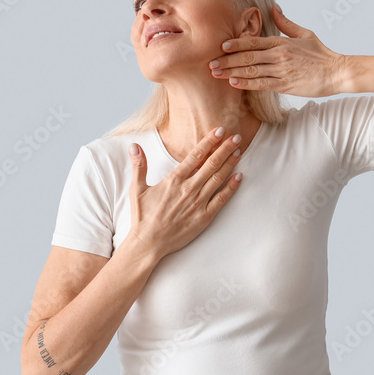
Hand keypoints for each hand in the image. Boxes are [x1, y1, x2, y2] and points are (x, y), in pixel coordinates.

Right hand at [126, 128, 242, 260]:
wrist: (148, 243)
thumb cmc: (142, 217)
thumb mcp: (136, 189)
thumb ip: (139, 166)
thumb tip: (134, 146)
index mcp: (174, 180)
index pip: (195, 155)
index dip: (209, 141)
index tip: (219, 131)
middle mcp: (189, 189)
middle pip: (211, 164)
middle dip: (225, 148)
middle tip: (236, 136)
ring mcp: (198, 203)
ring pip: (218, 178)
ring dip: (230, 164)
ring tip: (239, 151)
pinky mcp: (204, 217)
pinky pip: (221, 199)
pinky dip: (231, 187)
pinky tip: (239, 177)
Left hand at [209, 5, 347, 97]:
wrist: (337, 72)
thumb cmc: (321, 54)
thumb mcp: (305, 34)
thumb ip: (286, 23)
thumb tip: (274, 7)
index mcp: (282, 42)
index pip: (253, 41)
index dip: (236, 43)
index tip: (221, 45)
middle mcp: (279, 55)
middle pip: (247, 56)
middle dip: (227, 60)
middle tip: (210, 62)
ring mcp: (281, 70)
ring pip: (251, 70)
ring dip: (231, 71)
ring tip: (216, 73)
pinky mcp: (285, 85)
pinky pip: (262, 84)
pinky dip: (246, 83)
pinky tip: (233, 82)